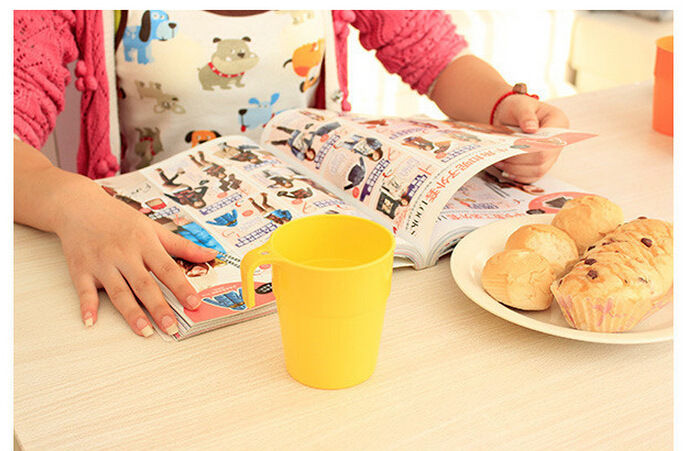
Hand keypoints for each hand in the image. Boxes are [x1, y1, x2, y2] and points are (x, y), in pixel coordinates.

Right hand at [54, 182, 217, 336]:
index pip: (167, 269)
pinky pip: (85, 292)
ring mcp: (102, 263)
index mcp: (144, 243)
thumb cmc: (119, 218)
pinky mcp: (81, 270)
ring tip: (145, 331)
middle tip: (172, 327)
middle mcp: (124, 254)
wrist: (80, 207)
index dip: (181, 287)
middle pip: (144, 284)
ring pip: (119, 292)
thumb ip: (182, 245)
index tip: (194, 303)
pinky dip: (87, 307)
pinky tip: (91, 322)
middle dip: (159, 307)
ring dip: (131, 313)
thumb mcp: (153, 227)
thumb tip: (211, 254)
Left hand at [492, 94, 569, 183]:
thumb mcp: (520, 104)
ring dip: (516, 169)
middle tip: (503, 154)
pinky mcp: (541, 164)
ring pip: (537, 171)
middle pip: (542, 159)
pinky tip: (505, 168)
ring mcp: (550, 155)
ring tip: (501, 161)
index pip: (549, 142)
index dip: (531, 147)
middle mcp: (558, 141)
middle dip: (519, 159)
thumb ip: (525, 114)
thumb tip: (531, 128)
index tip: (513, 144)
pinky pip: (532, 177)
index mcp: (558, 122)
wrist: (510, 115)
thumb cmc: (517, 108)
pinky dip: (518, 175)